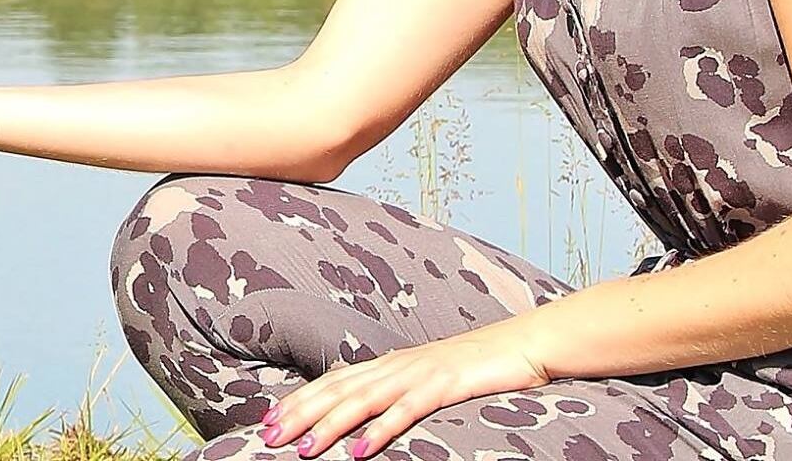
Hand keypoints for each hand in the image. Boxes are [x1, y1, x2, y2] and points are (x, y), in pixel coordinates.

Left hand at [259, 330, 546, 457]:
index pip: (333, 381)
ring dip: (328, 425)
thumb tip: (366, 411)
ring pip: (362, 401)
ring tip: (302, 448)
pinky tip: (358, 452)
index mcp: (389, 364)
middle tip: (268, 435)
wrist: (523, 343)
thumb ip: (396, 391)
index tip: (268, 419)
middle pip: (337, 390)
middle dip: (300, 414)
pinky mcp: (444, 385)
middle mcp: (396, 366)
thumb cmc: (477, 366)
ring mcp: (419, 374)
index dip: (299, 399)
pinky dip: (379, 431)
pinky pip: (405, 411)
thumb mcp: (428, 378)